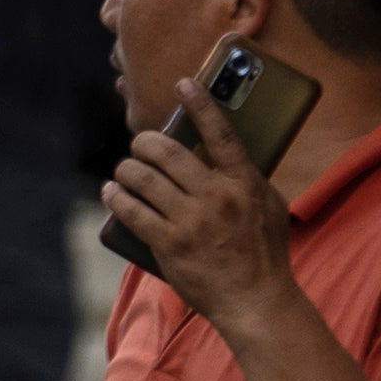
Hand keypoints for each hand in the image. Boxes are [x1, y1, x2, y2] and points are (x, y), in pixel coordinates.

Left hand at [103, 80, 297, 327]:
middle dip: (146, 144)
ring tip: (124, 170)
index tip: (183, 83)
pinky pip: (132, 211)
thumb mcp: (268, 206)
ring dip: (127, 169)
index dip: (201, 105)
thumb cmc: (263, 251)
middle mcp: (217, 197)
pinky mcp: (169, 243)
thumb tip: (226, 154)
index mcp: (244, 182)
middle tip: (140, 145)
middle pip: (169, 153)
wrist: (254, 297)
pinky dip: (117, 197)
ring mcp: (191, 220)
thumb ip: (248, 178)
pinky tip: (112, 191)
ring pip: (144, 179)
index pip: (221, 135)